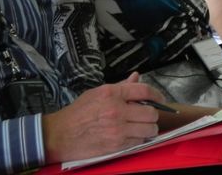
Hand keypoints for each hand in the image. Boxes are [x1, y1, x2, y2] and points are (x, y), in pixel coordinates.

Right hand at [42, 80, 162, 163]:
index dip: (157, 95)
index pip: (144, 91)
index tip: (160, 99)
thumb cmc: (78, 113)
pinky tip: (133, 135)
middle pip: (150, 112)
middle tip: (148, 116)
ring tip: (143, 127)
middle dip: (153, 114)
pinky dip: (140, 139)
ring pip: (149, 129)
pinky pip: (139, 142)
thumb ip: (120, 87)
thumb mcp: (97, 93)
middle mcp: (117, 110)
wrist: (61, 134)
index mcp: (112, 93)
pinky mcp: (117, 145)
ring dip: (149, 129)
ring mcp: (118, 129)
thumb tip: (136, 77)